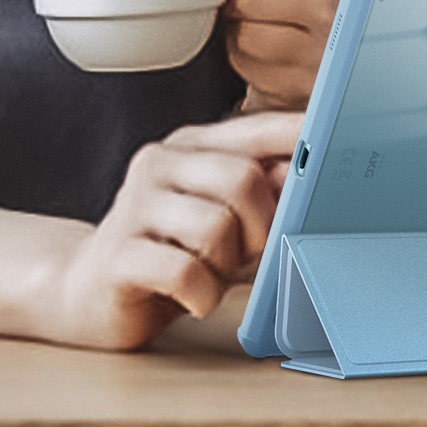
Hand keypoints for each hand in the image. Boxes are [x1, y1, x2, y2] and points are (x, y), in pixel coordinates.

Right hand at [47, 110, 301, 349]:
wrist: (86, 295)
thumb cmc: (171, 254)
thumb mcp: (224, 223)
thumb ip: (260, 195)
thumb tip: (300, 173)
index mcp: (191, 146)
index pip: (256, 129)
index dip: (300, 135)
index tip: (340, 139)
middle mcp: (160, 163)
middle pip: (241, 179)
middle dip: (260, 225)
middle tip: (248, 253)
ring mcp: (134, 206)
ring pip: (216, 226)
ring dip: (226, 265)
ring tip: (210, 275)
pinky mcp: (118, 255)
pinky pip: (185, 271)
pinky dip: (202, 293)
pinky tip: (193, 297)